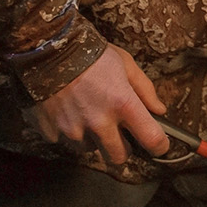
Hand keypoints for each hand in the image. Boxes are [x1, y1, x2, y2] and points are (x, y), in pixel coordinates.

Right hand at [29, 43, 169, 162]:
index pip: (151, 139)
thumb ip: (145, 89)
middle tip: (118, 134)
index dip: (158, 145)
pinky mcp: (52, 132)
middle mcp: (99, 122)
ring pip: (90, 149)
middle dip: (121, 148)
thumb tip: (159, 111)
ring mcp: (73, 129)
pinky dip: (68, 131)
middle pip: (118, 157)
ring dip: (93, 138)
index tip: (158, 144)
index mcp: (122, 103)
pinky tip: (67, 112)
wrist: (47, 48)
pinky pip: (64, 141)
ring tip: (88, 115)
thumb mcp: (125, 63)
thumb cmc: (91, 53)